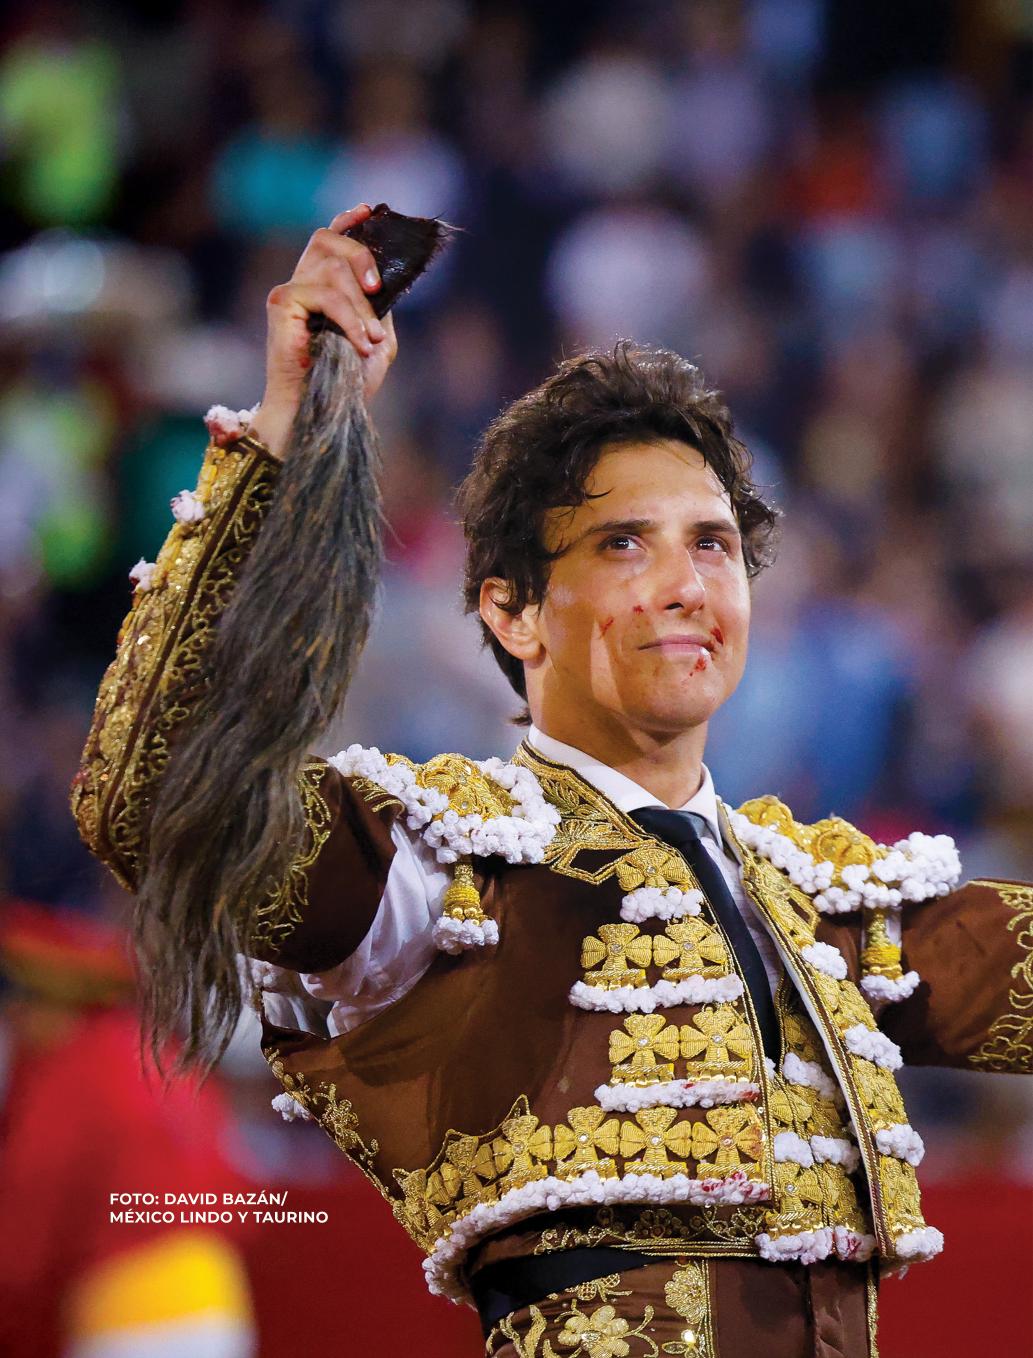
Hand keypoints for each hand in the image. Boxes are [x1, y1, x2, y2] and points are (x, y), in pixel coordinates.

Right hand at [250, 203, 398, 458]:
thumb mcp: (377, 340)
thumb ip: (381, 306)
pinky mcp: (282, 303)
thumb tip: (387, 278)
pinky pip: (325, 293)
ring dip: (360, 305)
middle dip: (361, 256)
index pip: (330, 239)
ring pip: (332, 269)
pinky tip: (359, 341)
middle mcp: (302, 283)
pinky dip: (349, 316)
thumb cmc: (344, 384)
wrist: (321, 414)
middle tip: (376, 290)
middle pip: (329, 240)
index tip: (370, 209)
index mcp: (323, 287)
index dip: (349, 221)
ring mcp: (289, 292)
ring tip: (370, 339)